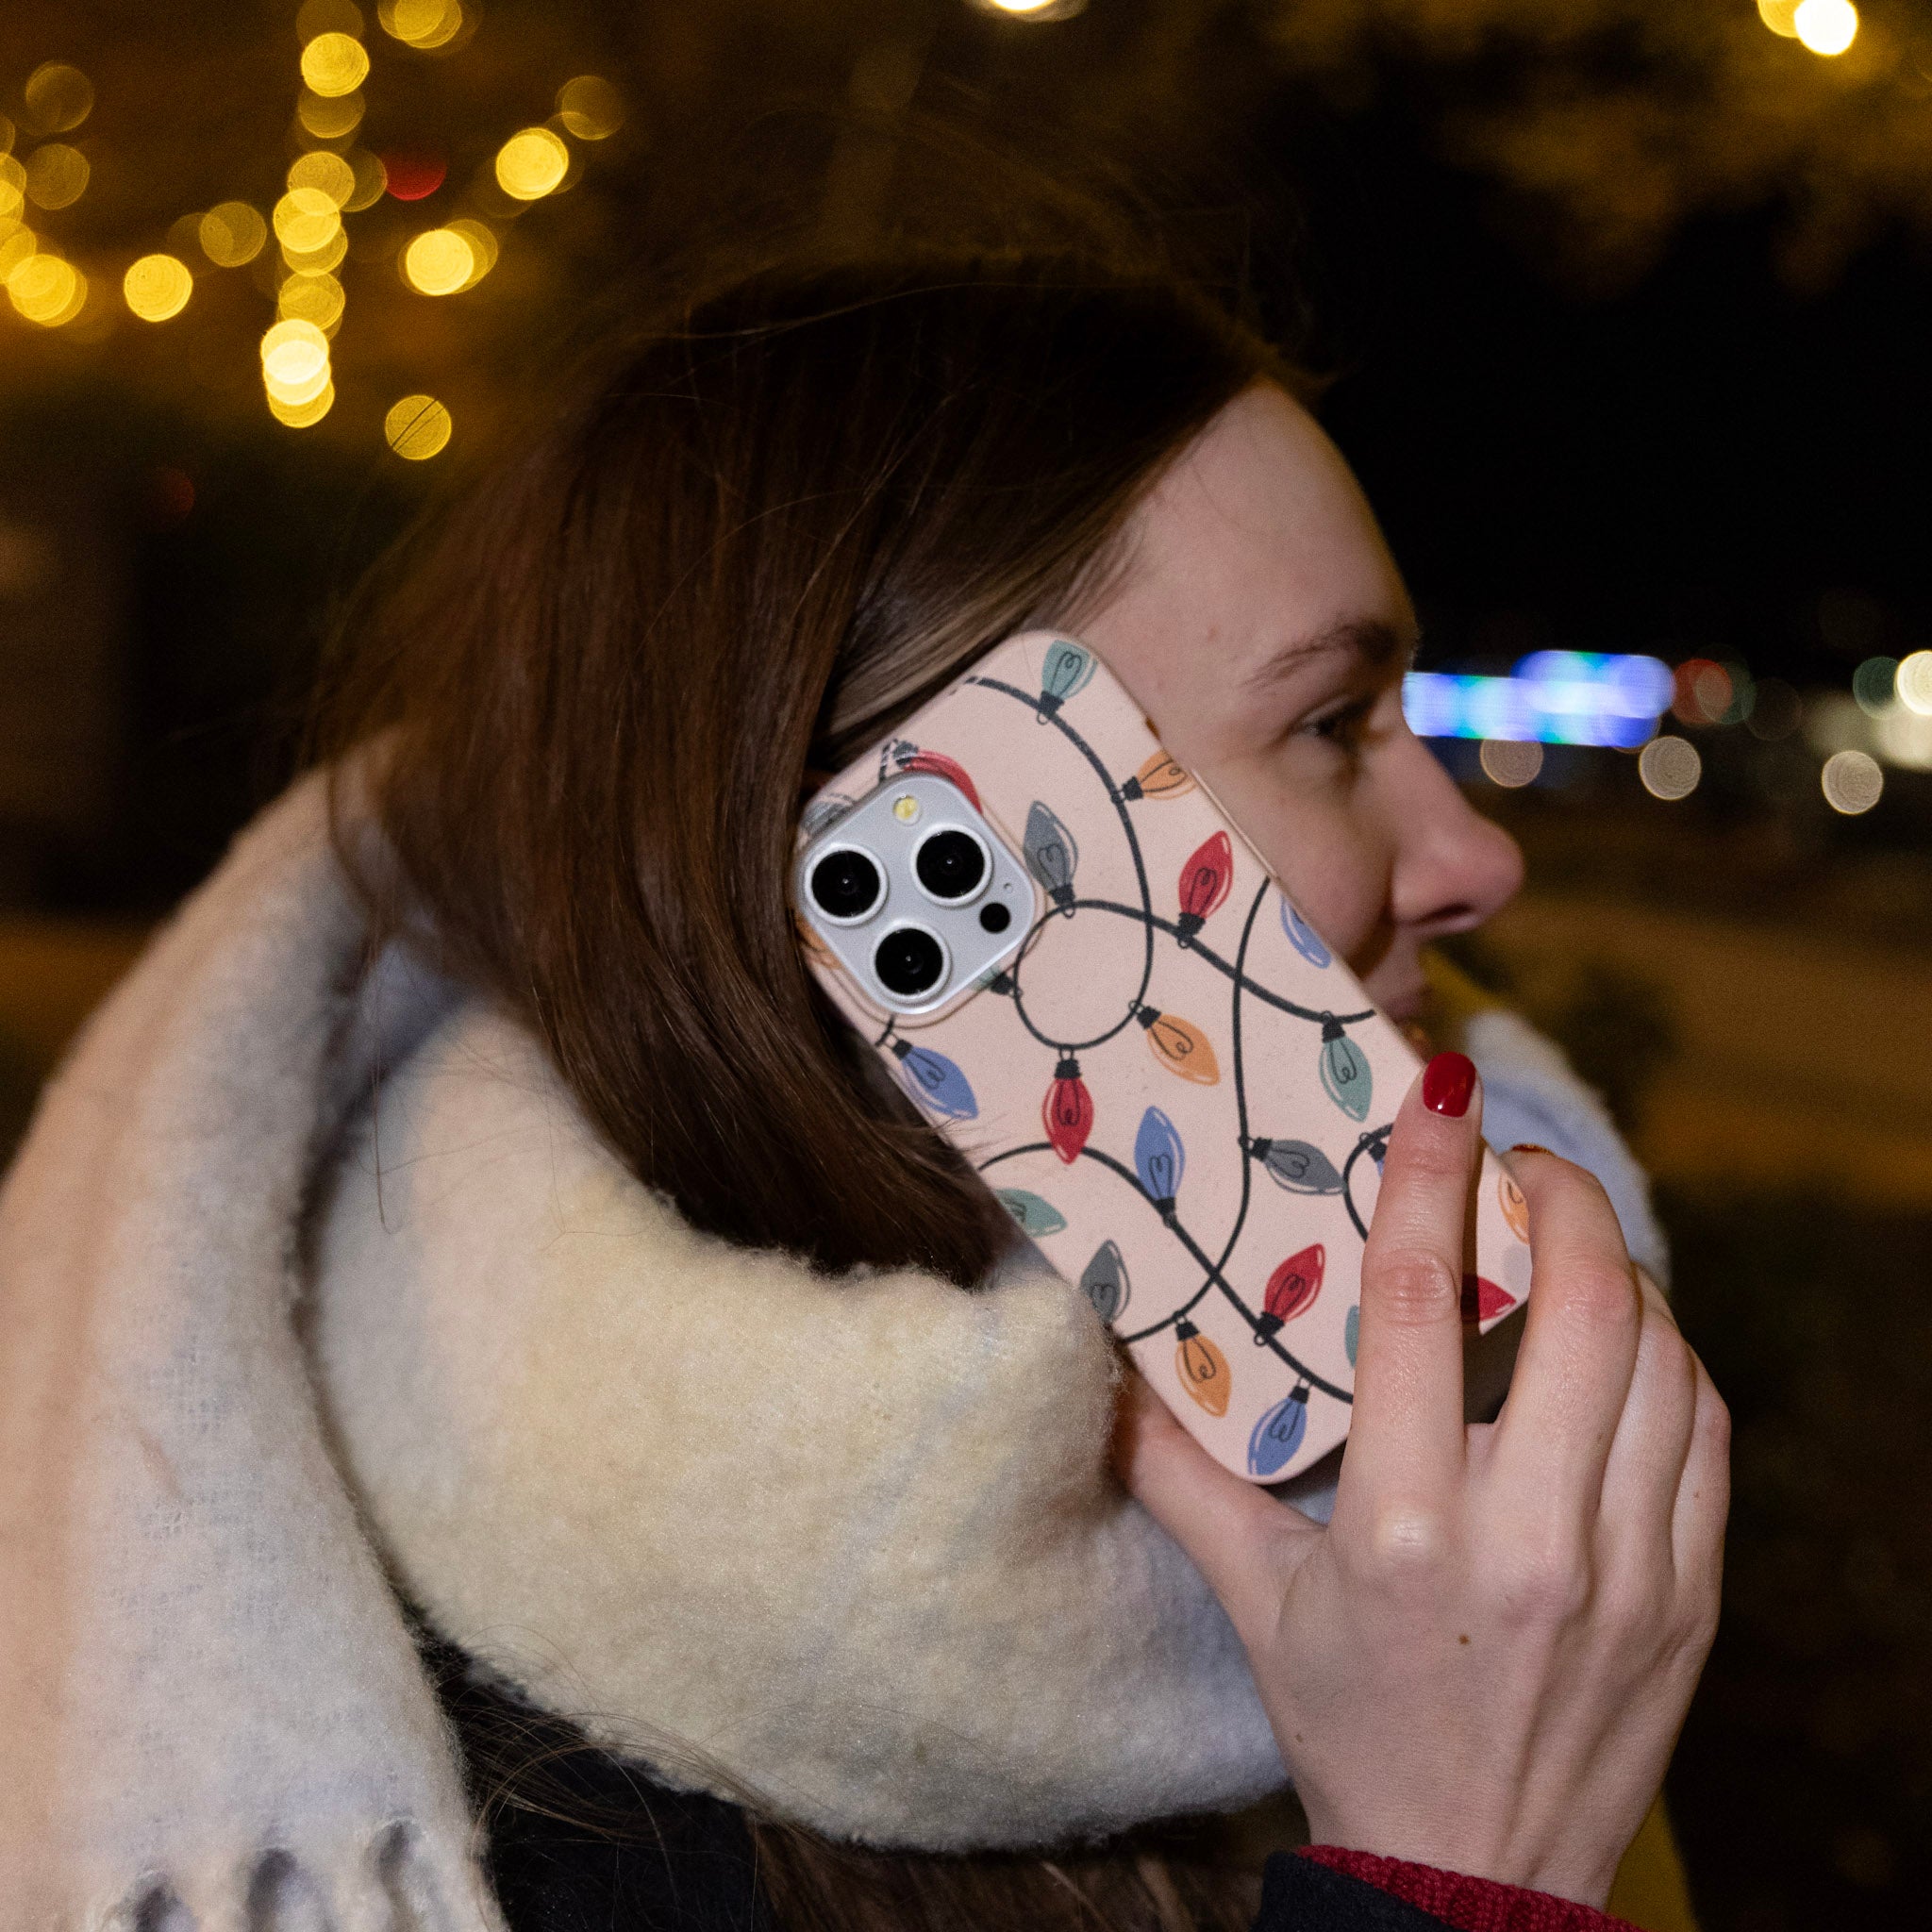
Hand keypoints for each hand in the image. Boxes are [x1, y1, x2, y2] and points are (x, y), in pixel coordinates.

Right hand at [1117, 1054, 1727, 1906]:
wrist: (1473, 1880)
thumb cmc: (1353, 1727)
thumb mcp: (1254, 1603)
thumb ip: (1175, 1473)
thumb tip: (1105, 1366)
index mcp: (1401, 1531)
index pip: (1420, 1306)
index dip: (1426, 1178)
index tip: (1436, 1093)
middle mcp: (1526, 1542)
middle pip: (1581, 1311)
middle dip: (1562, 1200)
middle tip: (1522, 1162)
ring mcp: (1628, 1571)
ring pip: (1662, 1361)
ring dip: (1621, 1273)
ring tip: (1571, 1244)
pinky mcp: (1690, 1597)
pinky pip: (1707, 1435)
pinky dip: (1674, 1360)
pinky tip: (1629, 1341)